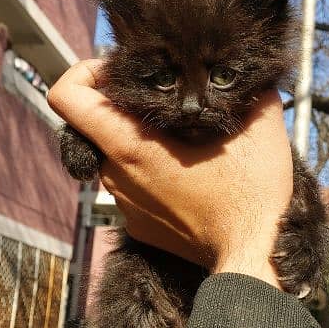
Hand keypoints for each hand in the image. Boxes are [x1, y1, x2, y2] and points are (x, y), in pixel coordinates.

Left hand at [48, 61, 292, 288]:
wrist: (253, 256)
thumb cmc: (252, 197)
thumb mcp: (261, 130)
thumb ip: (253, 90)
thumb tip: (251, 73)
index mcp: (131, 148)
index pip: (67, 99)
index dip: (83, 72)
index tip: (117, 71)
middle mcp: (117, 177)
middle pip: (93, 126)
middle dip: (122, 106)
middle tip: (163, 99)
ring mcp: (125, 205)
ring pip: (114, 157)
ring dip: (138, 141)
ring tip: (182, 138)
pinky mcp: (138, 225)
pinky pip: (132, 186)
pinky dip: (150, 173)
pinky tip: (187, 173)